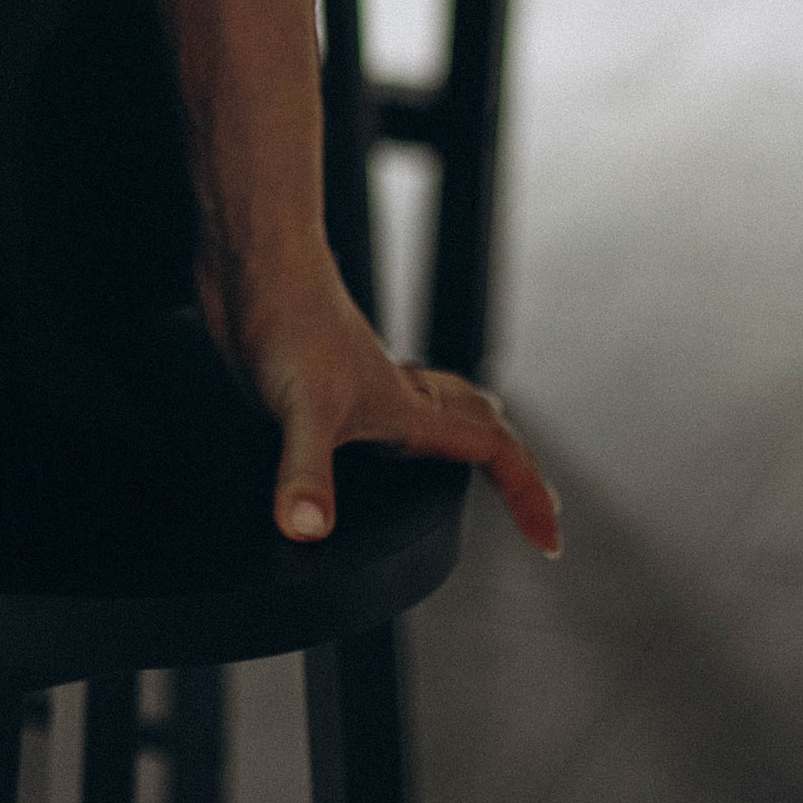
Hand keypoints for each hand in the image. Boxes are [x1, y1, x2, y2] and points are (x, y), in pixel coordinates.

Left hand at [204, 245, 562, 559]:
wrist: (254, 262)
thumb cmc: (288, 318)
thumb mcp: (302, 411)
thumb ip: (306, 473)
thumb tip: (309, 528)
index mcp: (410, 410)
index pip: (493, 451)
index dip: (526, 493)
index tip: (548, 540)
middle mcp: (395, 399)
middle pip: (477, 429)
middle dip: (512, 468)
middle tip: (537, 504)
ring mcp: (360, 387)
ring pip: (434, 414)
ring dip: (463, 437)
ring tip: (476, 466)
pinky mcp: (322, 380)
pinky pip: (381, 410)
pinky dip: (395, 428)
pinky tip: (367, 438)